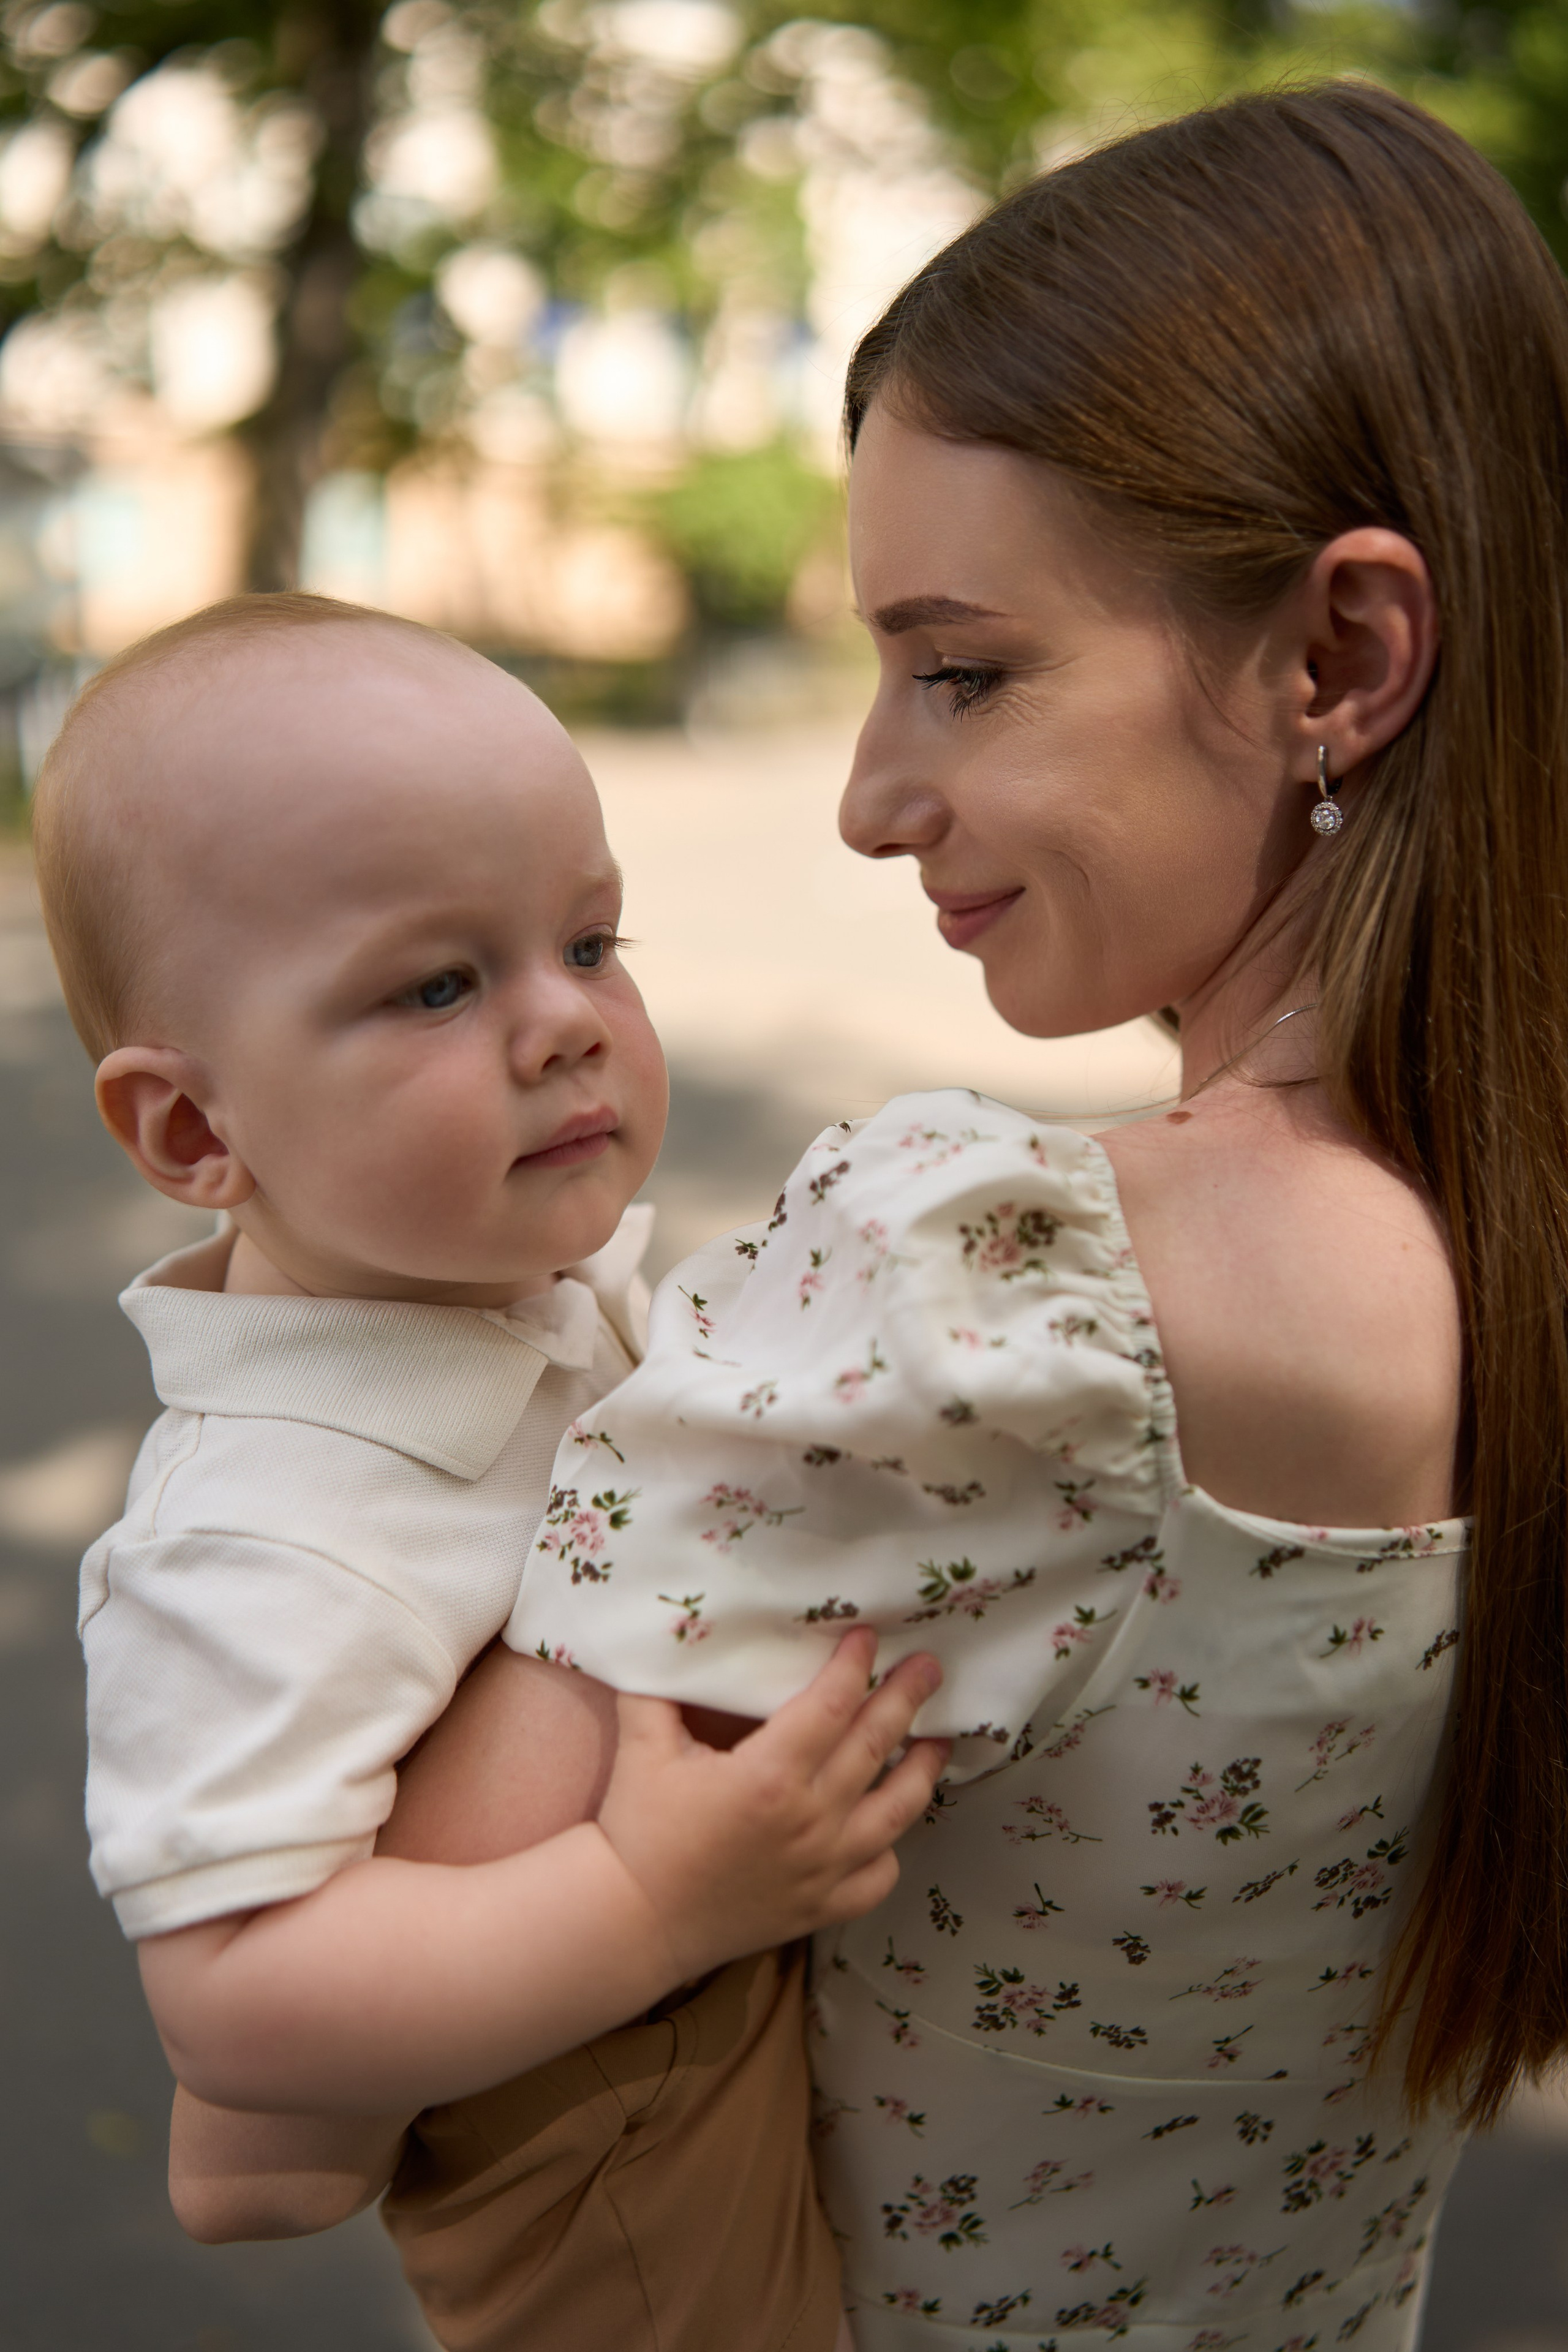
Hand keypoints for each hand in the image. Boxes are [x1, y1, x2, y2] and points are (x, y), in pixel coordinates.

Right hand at [596, 1629, 946, 1982]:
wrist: (632, 1922)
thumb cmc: (638, 1828)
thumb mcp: (643, 1744)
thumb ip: (662, 1683)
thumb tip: (677, 1628)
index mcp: (769, 1776)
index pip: (832, 1705)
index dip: (855, 1666)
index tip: (868, 1637)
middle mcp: (810, 1821)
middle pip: (874, 1745)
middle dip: (906, 1698)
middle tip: (930, 1668)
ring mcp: (823, 1869)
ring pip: (896, 1811)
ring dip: (922, 1769)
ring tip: (938, 1740)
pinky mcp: (822, 1908)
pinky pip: (879, 1875)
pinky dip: (891, 1846)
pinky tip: (891, 1822)